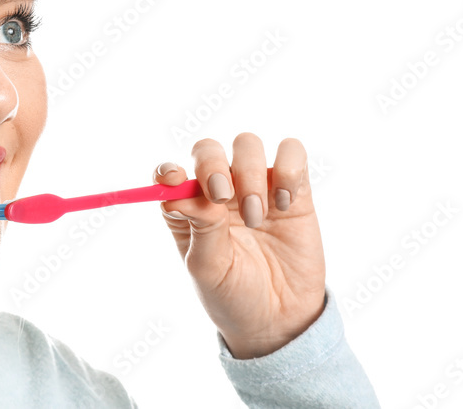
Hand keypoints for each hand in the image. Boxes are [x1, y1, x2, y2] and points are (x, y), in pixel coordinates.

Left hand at [155, 133, 325, 358]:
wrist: (281, 319)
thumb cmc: (234, 295)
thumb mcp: (209, 269)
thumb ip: (200, 228)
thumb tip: (179, 194)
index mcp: (188, 209)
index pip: (170, 174)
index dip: (168, 171)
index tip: (175, 180)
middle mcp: (219, 191)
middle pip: (208, 148)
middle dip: (213, 165)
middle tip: (223, 197)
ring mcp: (256, 186)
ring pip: (247, 144)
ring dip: (250, 175)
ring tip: (256, 216)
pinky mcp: (294, 190)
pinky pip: (292, 153)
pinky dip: (288, 170)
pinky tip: (285, 204)